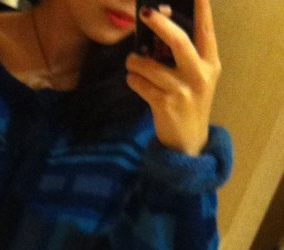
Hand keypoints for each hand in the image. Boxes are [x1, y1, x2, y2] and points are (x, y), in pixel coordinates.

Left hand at [125, 0, 220, 155]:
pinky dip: (133, 80)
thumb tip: (160, 31)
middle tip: (147, 13)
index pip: (206, 30)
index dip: (202, 9)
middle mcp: (200, 75)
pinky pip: (141, 85)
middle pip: (179, 41)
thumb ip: (185, 58)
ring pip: (151, 65)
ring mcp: (182, 91)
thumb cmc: (190, 105)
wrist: (188, 143)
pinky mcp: (165, 105)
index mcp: (211, 64)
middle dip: (161, 24)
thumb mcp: (197, 79)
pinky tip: (132, 80)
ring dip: (136, 61)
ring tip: (131, 62)